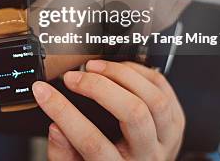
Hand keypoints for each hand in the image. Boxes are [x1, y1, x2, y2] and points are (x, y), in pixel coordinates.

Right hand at [32, 60, 184, 159]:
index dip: (63, 112)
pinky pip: (163, 88)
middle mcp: (147, 155)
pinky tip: (118, 69)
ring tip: (94, 67)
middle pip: (132, 113)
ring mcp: (166, 138)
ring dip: (121, 75)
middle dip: (97, 87)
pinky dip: (139, 72)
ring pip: (153, 99)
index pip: (90, 140)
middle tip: (72, 77)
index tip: (44, 92)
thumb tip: (55, 126)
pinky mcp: (175, 122)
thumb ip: (61, 153)